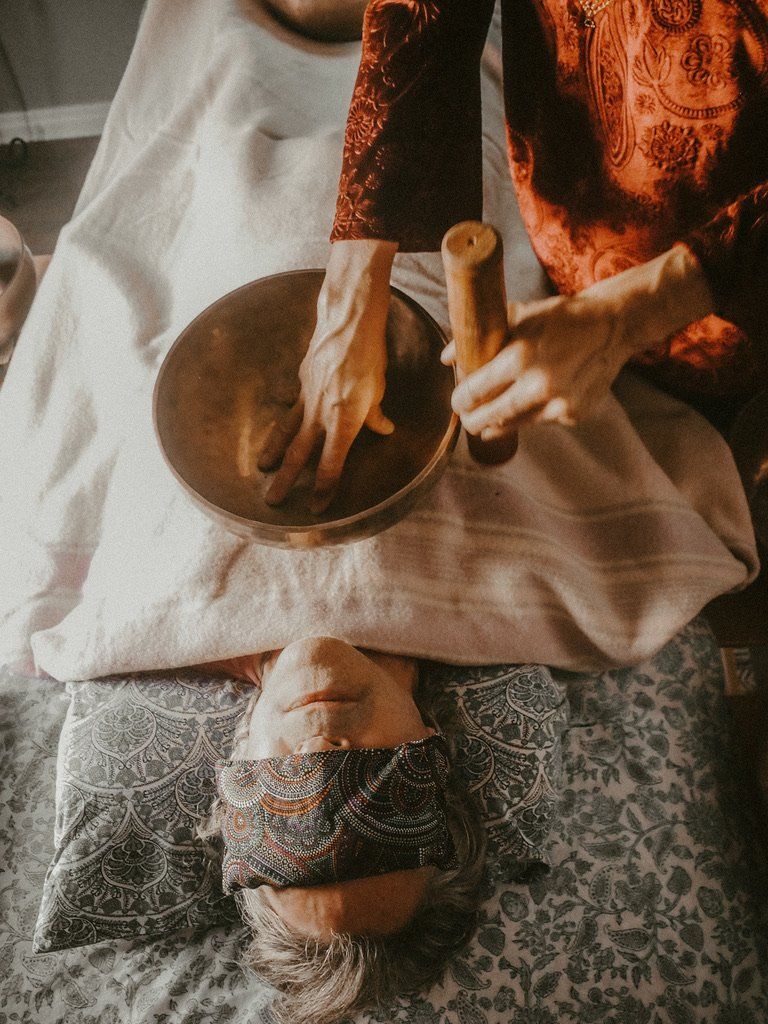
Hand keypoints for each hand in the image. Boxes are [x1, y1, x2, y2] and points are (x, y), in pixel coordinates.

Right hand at [259, 239, 397, 513]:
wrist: (347, 318)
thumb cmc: (369, 353)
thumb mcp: (379, 387)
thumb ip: (376, 413)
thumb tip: (384, 429)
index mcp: (344, 419)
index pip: (333, 463)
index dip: (325, 487)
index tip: (317, 507)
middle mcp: (321, 412)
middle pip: (300, 454)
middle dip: (287, 480)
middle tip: (273, 502)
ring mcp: (307, 396)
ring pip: (287, 431)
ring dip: (275, 453)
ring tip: (264, 469)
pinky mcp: (301, 381)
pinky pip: (290, 408)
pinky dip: (283, 421)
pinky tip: (276, 430)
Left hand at [441, 245, 713, 440]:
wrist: (613, 326)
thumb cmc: (560, 318)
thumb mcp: (519, 315)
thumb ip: (480, 335)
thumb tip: (446, 358)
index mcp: (519, 358)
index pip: (473, 393)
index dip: (459, 401)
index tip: (456, 402)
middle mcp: (539, 386)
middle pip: (487, 420)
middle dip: (472, 420)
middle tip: (467, 417)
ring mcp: (558, 405)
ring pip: (513, 424)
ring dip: (499, 420)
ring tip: (492, 413)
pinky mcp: (574, 415)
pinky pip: (539, 421)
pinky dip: (531, 413)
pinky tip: (534, 399)